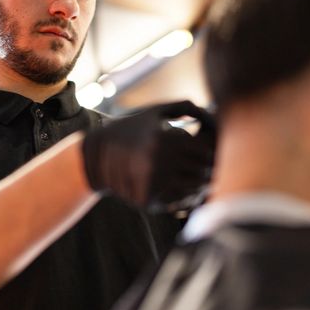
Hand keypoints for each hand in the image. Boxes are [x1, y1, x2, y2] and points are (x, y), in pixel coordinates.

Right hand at [82, 100, 215, 212]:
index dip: (214, 153)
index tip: (211, 153)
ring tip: (199, 181)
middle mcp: (159, 162)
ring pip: (194, 190)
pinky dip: (185, 198)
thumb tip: (213, 116)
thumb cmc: (129, 128)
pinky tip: (182, 190)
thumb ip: (185, 107)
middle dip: (210, 171)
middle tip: (210, 171)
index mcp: (164, 138)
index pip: (207, 152)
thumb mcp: (154, 111)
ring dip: (200, 186)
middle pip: (203, 172)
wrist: (95, 156)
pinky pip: (178, 202)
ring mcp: (152, 182)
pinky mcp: (147, 199)